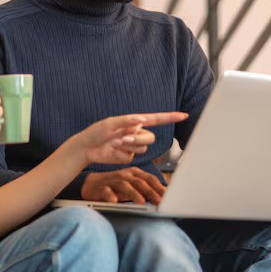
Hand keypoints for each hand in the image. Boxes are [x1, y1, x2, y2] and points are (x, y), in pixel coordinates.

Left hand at [72, 112, 187, 165]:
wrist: (87, 148)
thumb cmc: (96, 132)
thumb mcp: (109, 124)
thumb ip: (126, 121)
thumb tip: (141, 119)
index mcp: (133, 122)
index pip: (155, 119)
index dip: (170, 117)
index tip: (183, 115)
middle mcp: (135, 133)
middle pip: (150, 138)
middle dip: (139, 139)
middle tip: (123, 138)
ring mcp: (132, 145)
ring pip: (143, 148)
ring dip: (130, 146)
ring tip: (115, 143)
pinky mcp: (128, 156)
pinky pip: (133, 156)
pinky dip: (124, 153)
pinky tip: (114, 150)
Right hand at [82, 168, 166, 204]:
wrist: (91, 184)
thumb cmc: (115, 186)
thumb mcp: (131, 186)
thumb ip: (145, 190)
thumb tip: (162, 198)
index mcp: (134, 173)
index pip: (149, 178)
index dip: (159, 187)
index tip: (168, 197)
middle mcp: (124, 175)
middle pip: (139, 182)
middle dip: (150, 192)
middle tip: (158, 202)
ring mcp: (113, 180)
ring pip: (124, 185)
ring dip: (133, 194)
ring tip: (141, 202)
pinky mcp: (101, 188)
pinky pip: (106, 191)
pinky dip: (111, 196)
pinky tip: (115, 201)